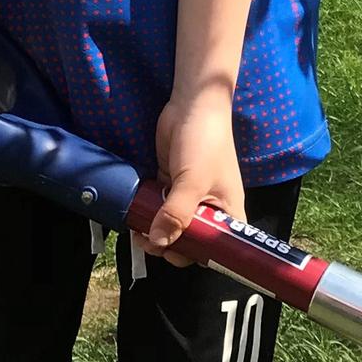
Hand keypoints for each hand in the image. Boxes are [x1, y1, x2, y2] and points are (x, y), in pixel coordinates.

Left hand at [146, 83, 244, 267]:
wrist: (192, 105)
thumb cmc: (205, 143)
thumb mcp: (193, 181)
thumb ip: (176, 214)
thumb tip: (158, 243)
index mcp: (227, 214)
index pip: (214, 249)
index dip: (194, 255)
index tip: (171, 252)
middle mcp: (210, 211)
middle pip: (189, 241)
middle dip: (168, 245)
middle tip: (147, 240)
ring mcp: (189, 198)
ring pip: (171, 226)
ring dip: (154, 232)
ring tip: (136, 230)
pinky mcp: (172, 186)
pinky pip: (160, 209)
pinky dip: (148, 215)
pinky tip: (134, 216)